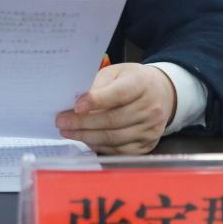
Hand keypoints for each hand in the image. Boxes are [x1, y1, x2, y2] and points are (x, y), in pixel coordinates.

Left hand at [55, 62, 176, 154]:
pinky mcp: (147, 144)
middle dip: (83, 122)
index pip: (119, 94)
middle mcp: (150, 107)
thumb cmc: (132, 81)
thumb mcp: (116, 73)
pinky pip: (119, 150)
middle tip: (61, 122)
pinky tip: (86, 140)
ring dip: (87, 137)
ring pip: (114, 138)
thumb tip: (74, 102)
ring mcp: (150, 128)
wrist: (161, 94)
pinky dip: (99, 146)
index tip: (76, 106)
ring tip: (68, 132)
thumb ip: (98, 85)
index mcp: (142, 83)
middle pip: (113, 120)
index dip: (96, 100)